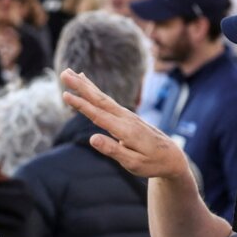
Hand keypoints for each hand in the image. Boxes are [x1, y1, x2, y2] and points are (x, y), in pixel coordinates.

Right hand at [59, 69, 193, 180]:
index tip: (65, 95)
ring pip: (102, 97)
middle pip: (99, 100)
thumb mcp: (133, 163)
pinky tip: (87, 84)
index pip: (99, 115)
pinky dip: (95, 90)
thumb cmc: (153, 163)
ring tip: (70, 73)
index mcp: (126, 130)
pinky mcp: (126, 116)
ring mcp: (126, 115)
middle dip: (81, 87)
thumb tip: (92, 138)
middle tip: (64, 73)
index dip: (81, 105)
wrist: (172, 157)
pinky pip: (107, 101)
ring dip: (85, 85)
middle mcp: (126, 118)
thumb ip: (113, 150)